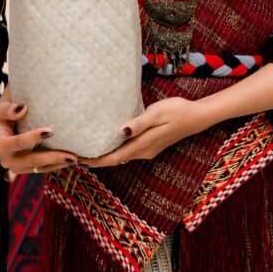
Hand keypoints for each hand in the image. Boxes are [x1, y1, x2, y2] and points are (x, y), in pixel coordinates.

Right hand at [0, 86, 77, 176]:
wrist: (2, 124)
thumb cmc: (4, 111)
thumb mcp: (2, 106)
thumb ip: (8, 108)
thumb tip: (22, 108)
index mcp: (0, 143)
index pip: (16, 143)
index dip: (32, 138)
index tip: (50, 131)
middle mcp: (7, 159)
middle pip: (30, 160)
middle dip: (51, 158)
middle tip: (71, 155)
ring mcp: (17, 166)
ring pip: (39, 168)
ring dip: (57, 164)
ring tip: (75, 159)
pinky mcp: (27, 167)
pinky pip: (42, 168)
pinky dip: (56, 165)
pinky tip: (71, 160)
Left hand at [80, 97, 207, 168]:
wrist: (196, 117)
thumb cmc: (177, 111)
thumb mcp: (157, 113)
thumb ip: (139, 123)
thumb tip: (120, 133)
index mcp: (142, 145)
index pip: (113, 158)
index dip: (95, 161)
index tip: (77, 160)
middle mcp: (143, 152)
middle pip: (115, 159)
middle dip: (96, 159)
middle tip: (75, 154)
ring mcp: (148, 150)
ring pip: (121, 156)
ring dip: (105, 155)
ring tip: (88, 148)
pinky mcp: (151, 145)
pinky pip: (129, 151)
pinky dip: (116, 150)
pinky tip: (110, 141)